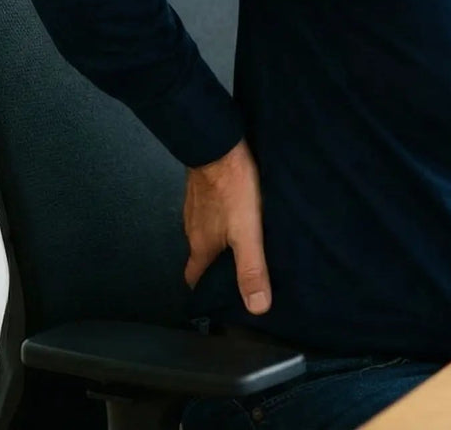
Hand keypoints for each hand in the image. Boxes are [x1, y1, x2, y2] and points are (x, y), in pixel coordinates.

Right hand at [183, 139, 271, 314]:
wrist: (217, 144)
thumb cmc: (232, 189)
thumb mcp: (247, 232)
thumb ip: (251, 268)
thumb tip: (257, 307)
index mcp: (201, 246)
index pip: (193, 278)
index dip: (202, 290)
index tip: (215, 297)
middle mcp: (193, 229)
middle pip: (199, 255)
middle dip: (215, 266)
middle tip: (239, 270)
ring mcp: (196, 206)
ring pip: (205, 231)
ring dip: (220, 240)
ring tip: (245, 242)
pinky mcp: (203, 188)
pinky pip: (210, 210)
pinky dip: (222, 216)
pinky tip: (240, 211)